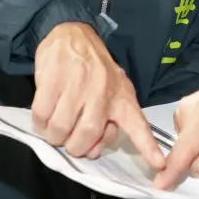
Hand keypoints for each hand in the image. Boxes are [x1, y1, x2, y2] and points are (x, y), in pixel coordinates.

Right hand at [32, 22, 164, 167]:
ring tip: (54, 127)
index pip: (138, 124)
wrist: (73, 33)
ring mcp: (78, 83)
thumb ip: (106, 123)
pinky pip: (42, 114)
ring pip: (60, 128)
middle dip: (74, 146)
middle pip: (87, 134)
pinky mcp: (54, 77)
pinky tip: (45, 114)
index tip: (158, 164)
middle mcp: (103, 91)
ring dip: (53, 136)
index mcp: (122, 97)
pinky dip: (40, 122)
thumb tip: (92, 151)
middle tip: (68, 140)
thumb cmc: (93, 70)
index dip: (148, 147)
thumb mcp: (111, 91)